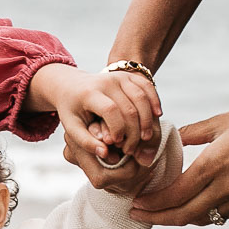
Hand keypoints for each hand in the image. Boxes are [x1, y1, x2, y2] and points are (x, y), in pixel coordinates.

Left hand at [30, 65, 162, 185]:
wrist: (72, 84)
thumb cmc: (72, 110)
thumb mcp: (72, 127)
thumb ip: (86, 142)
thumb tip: (105, 154)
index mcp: (89, 93)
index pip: (110, 110)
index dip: (118, 129)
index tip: (117, 143)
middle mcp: (106, 81)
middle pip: (129, 107)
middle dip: (134, 131)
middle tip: (131, 148)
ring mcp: (119, 76)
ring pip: (141, 97)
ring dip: (147, 120)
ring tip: (145, 138)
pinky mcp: (128, 75)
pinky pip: (147, 86)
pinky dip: (154, 100)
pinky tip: (157, 116)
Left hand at [129, 95, 228, 225]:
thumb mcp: (222, 121)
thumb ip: (193, 134)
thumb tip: (173, 138)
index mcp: (213, 165)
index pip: (173, 196)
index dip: (152, 204)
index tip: (135, 203)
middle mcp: (226, 188)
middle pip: (183, 215)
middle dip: (157, 218)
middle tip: (137, 215)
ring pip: (203, 218)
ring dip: (180, 217)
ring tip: (162, 211)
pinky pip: (222, 215)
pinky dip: (203, 213)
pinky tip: (193, 205)